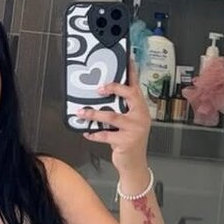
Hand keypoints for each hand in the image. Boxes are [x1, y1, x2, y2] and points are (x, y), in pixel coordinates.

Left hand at [80, 61, 151, 175]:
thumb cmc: (130, 141)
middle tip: (99, 87)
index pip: (136, 87)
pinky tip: (86, 132)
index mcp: (141, 109)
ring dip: (93, 114)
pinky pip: (105, 135)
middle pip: (129, 96)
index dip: (132, 73)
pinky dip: (93, 134)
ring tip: (81, 112)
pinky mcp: (126, 142)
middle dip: (114, 88)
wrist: (135, 164)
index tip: (128, 59)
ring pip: (111, 116)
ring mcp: (135, 129)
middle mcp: (140, 117)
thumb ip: (121, 110)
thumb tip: (100, 98)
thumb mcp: (130, 123)